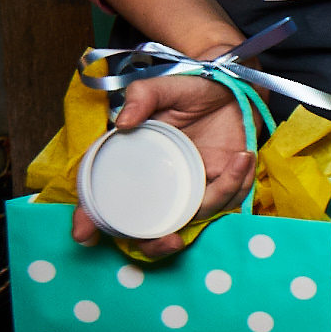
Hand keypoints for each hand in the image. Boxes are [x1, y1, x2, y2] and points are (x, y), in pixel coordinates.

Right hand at [71, 74, 256, 256]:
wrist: (232, 86)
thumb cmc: (191, 89)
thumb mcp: (164, 87)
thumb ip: (143, 97)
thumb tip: (124, 122)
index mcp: (133, 162)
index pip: (103, 196)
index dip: (91, 219)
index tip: (84, 235)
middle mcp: (159, 182)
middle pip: (147, 228)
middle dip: (154, 245)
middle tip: (170, 241)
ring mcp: (189, 186)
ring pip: (195, 217)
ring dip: (220, 196)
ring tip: (239, 157)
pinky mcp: (219, 184)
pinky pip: (228, 199)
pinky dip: (240, 183)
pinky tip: (245, 156)